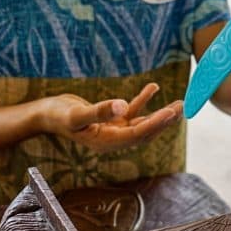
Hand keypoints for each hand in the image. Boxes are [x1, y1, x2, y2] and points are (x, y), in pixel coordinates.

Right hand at [42, 83, 183, 152]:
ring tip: (179, 104)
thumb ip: (99, 110)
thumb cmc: (58, 116)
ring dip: (160, 113)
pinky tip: (153, 87)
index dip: (155, 124)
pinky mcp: (111, 120)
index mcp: (107, 142)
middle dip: (165, 121)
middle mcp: (114, 139)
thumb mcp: (77, 113)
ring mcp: (113, 130)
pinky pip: (132, 112)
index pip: (137, 134)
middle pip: (145, 131)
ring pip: (143, 123)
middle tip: (184, 108)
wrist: (46, 114)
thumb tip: (123, 105)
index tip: (170, 112)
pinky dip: (142, 100)